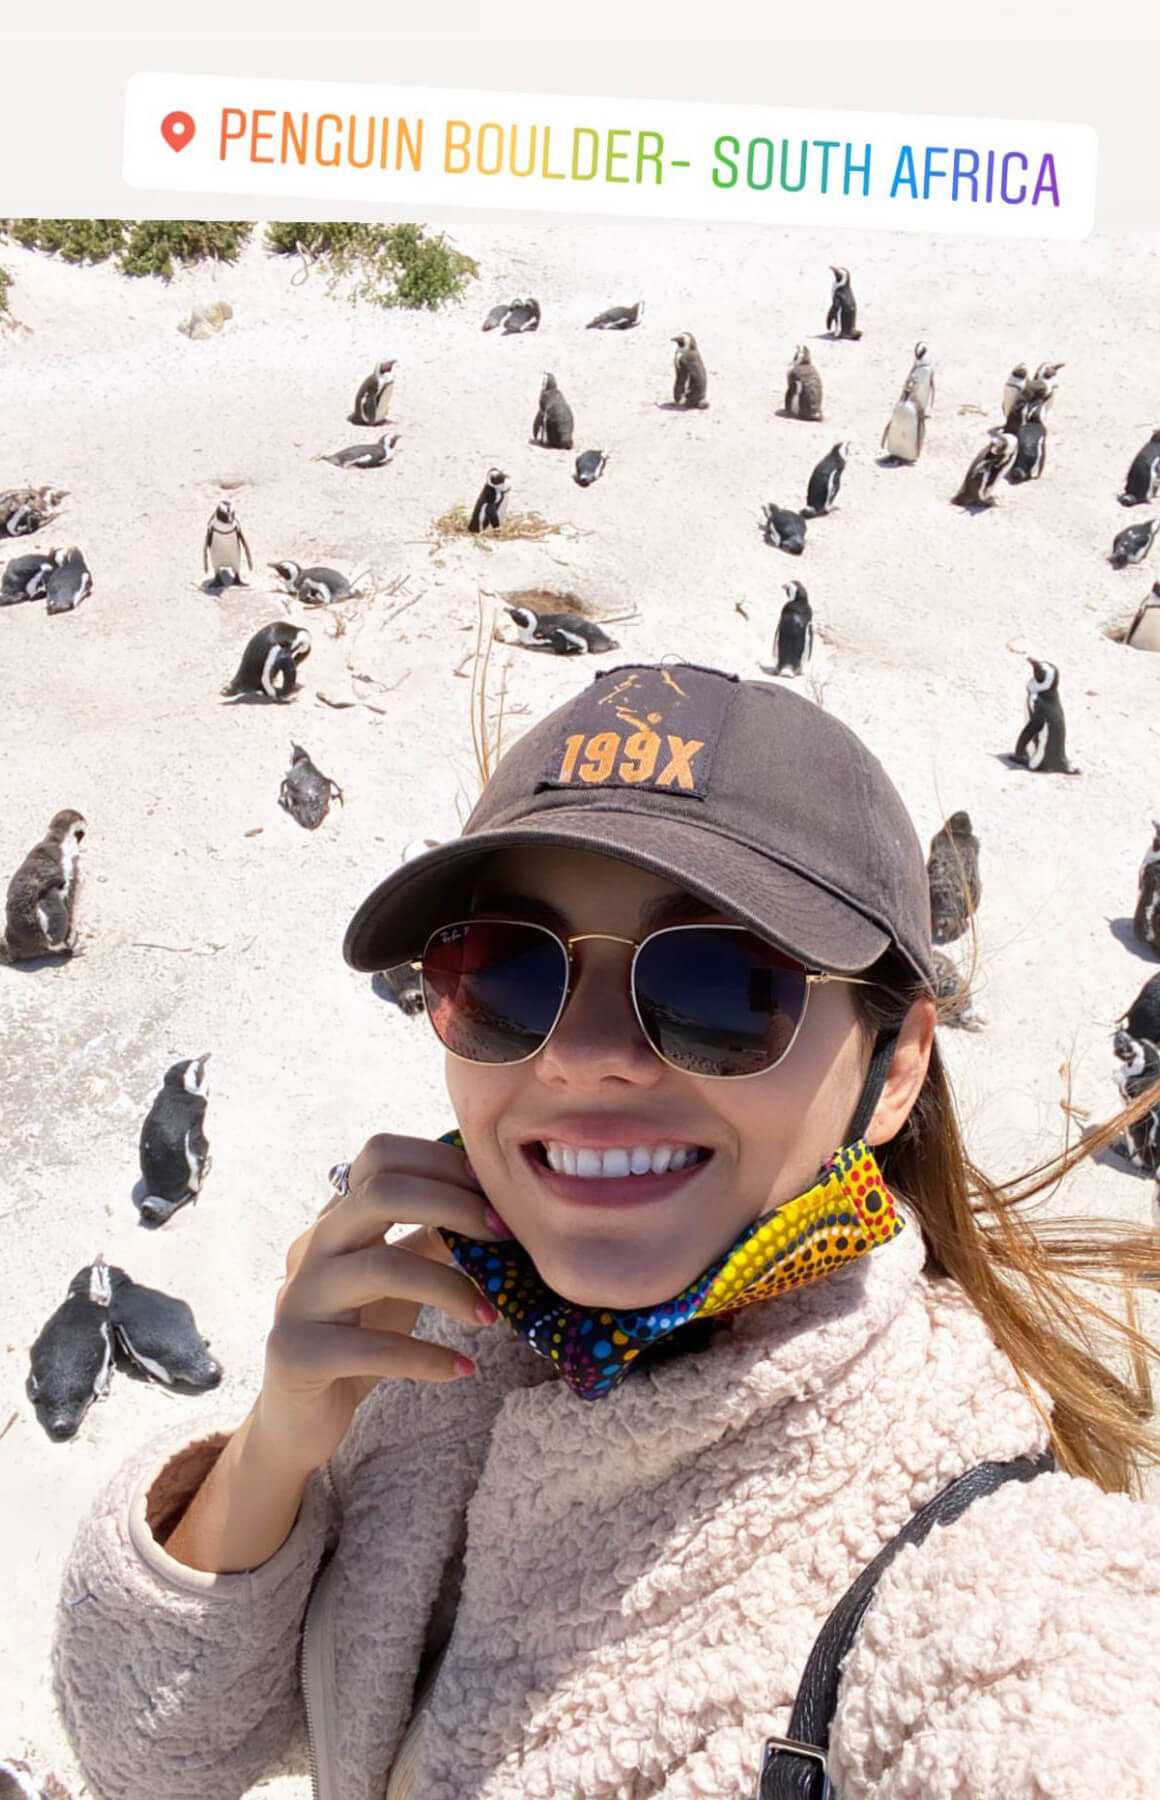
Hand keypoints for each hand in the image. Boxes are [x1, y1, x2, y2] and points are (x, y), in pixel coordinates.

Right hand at [255, 1134, 503, 1475]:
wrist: (298, 1419)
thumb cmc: (359, 1335)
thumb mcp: (400, 1277)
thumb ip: (432, 1238)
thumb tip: (491, 1204)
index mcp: (337, 1220)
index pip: (380, 1156)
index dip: (441, 1162)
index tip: (493, 1189)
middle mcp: (313, 1248)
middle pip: (379, 1193)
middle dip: (453, 1206)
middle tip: (504, 1234)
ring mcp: (299, 1299)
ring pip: (380, 1268)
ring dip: (450, 1288)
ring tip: (490, 1315)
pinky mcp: (297, 1353)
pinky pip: (372, 1347)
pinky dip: (427, 1356)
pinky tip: (462, 1369)